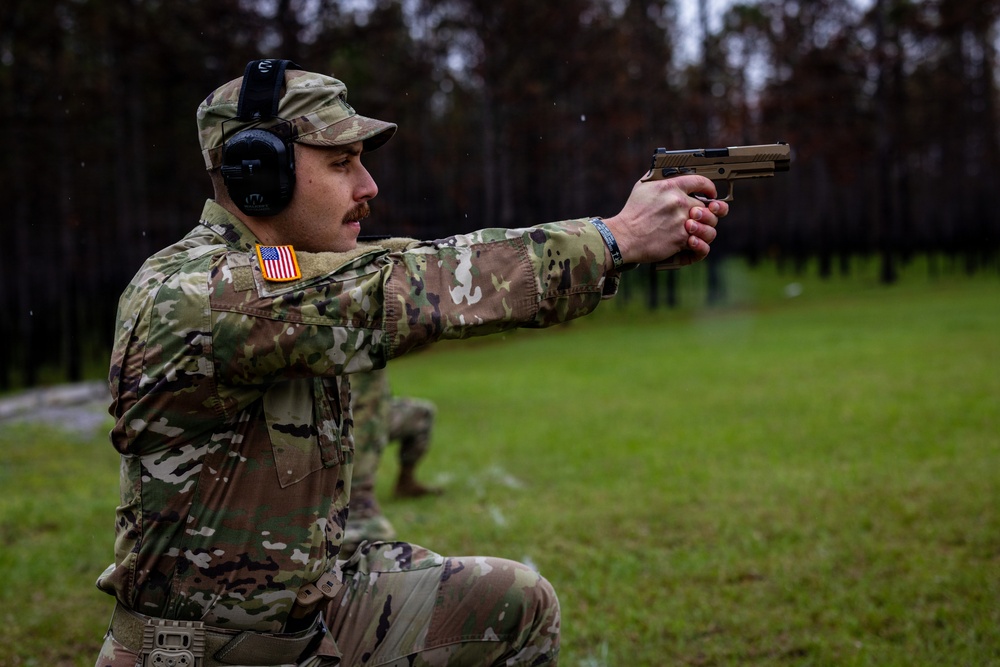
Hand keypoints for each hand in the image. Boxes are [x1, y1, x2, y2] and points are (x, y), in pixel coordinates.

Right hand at [601, 175, 728, 266]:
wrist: (624, 236)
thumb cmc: (632, 213)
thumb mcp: (642, 187)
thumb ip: (659, 178)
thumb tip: (670, 174)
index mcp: (670, 186)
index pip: (701, 182)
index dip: (710, 188)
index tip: (710, 194)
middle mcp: (678, 202)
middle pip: (707, 207)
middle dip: (707, 213)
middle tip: (701, 217)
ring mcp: (681, 221)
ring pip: (709, 225)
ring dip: (705, 229)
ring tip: (697, 232)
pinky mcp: (681, 239)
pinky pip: (701, 243)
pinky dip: (699, 246)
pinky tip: (694, 244)